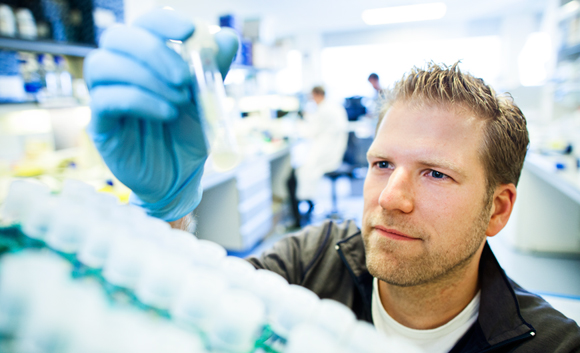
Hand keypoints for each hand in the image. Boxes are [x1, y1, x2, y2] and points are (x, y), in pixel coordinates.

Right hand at [84, 9, 238, 220]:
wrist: (180, 176)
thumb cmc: (188, 134)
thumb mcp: (207, 100)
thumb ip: (214, 69)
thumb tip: (228, 37)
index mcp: (145, 59)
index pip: (144, 24)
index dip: (164, 21)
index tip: (190, 30)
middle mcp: (120, 72)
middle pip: (117, 37)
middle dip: (154, 51)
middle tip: (184, 78)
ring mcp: (105, 96)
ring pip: (103, 64)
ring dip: (146, 78)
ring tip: (178, 101)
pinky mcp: (100, 124)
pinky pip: (105, 100)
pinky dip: (140, 100)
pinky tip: (167, 113)